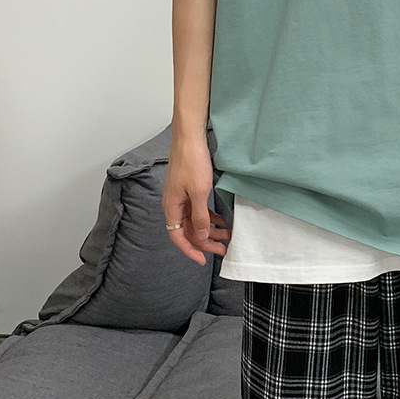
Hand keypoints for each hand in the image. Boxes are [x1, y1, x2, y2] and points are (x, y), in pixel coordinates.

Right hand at [162, 136, 231, 265]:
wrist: (190, 138)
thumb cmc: (192, 161)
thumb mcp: (200, 192)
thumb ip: (200, 216)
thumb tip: (202, 236)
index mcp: (171, 207)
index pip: (178, 237)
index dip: (190, 250)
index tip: (203, 260)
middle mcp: (174, 204)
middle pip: (189, 231)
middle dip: (206, 242)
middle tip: (223, 249)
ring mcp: (182, 197)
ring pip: (195, 220)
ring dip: (210, 229)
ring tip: (227, 235)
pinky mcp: (189, 189)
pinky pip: (198, 209)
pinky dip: (210, 216)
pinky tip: (221, 220)